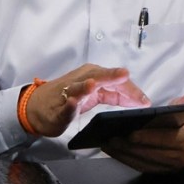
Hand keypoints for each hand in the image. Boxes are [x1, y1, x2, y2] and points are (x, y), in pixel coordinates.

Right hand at [26, 64, 149, 137]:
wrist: (38, 106)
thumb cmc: (69, 97)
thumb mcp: (96, 95)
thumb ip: (116, 95)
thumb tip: (138, 99)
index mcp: (93, 75)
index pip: (115, 81)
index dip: (131, 90)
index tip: (145, 101)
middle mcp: (81, 80)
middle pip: (99, 77)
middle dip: (112, 77)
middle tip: (124, 74)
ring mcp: (68, 93)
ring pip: (78, 88)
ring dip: (86, 86)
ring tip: (93, 84)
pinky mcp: (58, 109)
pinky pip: (64, 107)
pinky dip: (68, 104)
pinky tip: (72, 103)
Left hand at [102, 91, 183, 172]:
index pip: (163, 139)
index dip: (145, 137)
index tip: (128, 133)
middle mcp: (180, 157)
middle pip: (150, 152)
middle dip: (128, 146)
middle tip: (110, 138)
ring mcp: (170, 167)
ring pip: (143, 161)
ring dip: (123, 154)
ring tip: (107, 144)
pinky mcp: (162, 172)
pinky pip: (141, 167)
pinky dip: (126, 160)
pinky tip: (114, 152)